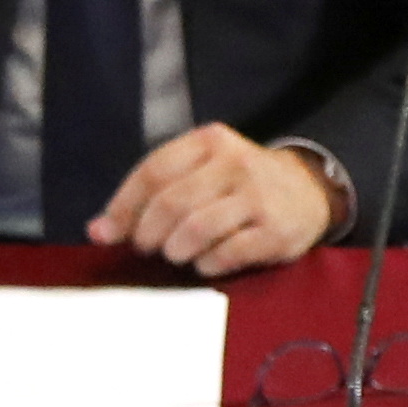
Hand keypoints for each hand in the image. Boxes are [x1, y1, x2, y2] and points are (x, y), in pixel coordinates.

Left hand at [92, 125, 340, 276]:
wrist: (310, 190)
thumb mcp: (200, 172)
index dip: (123, 207)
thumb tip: (98, 231)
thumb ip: (151, 195)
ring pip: (197, 229)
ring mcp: (258, 197)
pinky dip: (208, 265)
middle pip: (171, 203)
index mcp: (209, 142)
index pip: (153, 171)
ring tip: (177, 255)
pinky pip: (228, 253)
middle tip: (148, 248)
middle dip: (148, 234)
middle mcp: (235, 163)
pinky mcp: (277, 230)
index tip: (108, 234)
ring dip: (176, 250)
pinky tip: (207, 263)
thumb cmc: (240, 183)